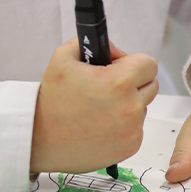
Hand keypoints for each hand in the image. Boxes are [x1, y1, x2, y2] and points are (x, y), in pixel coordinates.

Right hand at [30, 38, 158, 173]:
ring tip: (100, 109)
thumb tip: (116, 52)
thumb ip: (93, 43)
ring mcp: (131, 130)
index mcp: (119, 82)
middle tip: (110, 87)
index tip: (121, 68)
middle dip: (134, 83)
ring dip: (128, 105)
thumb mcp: (64, 57)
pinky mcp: (130, 147)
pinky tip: (101, 125)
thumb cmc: (52, 100)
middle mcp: (130, 107)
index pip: (149, 64)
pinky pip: (136, 128)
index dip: (134, 63)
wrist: (40, 139)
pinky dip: (124, 126)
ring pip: (142, 108)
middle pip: (150, 85)